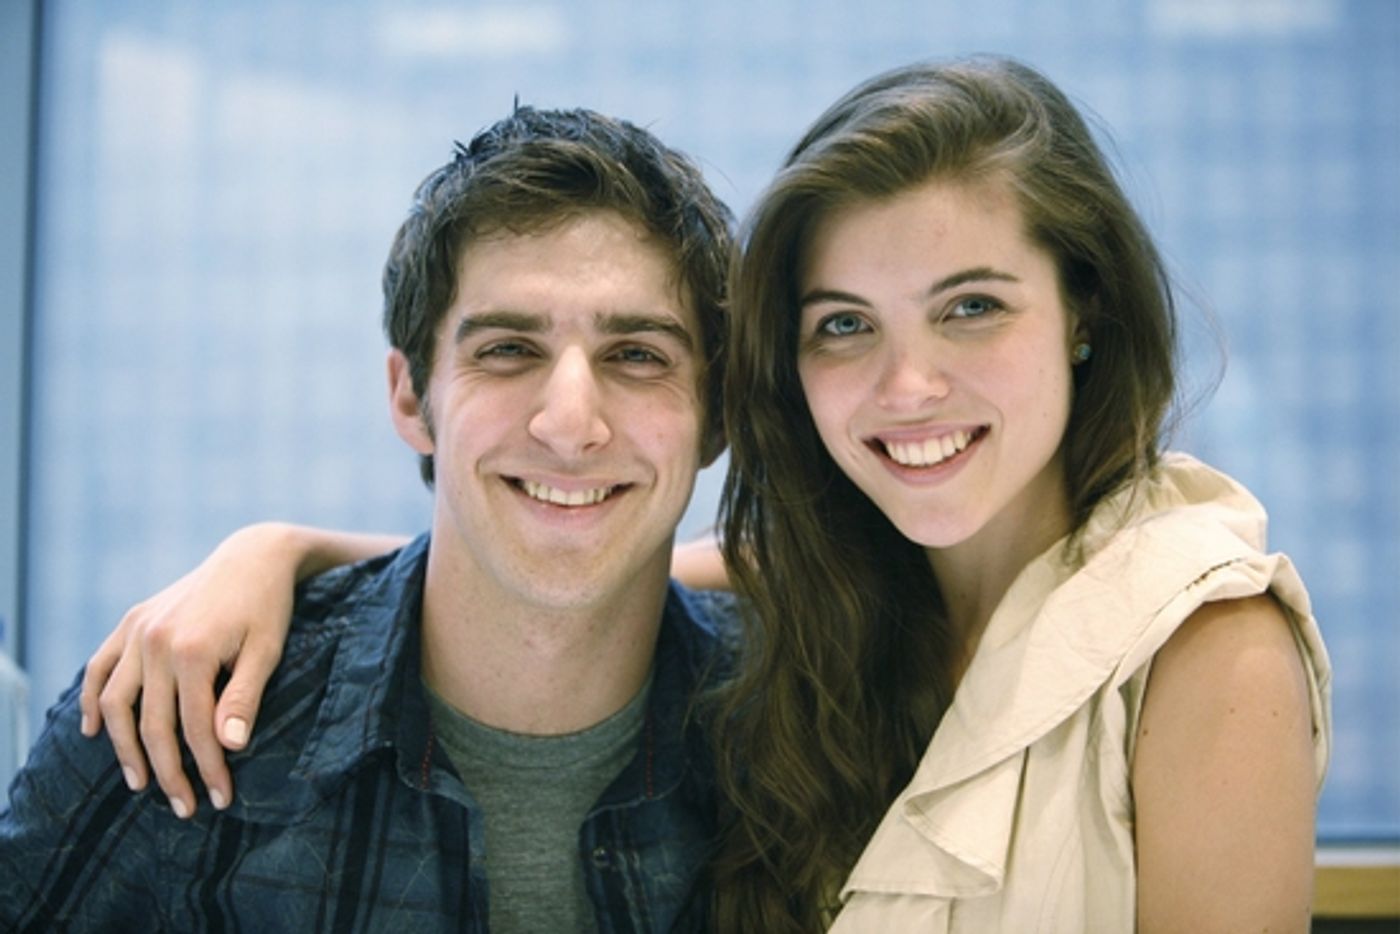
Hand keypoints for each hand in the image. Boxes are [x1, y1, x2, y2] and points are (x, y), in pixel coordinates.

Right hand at [78, 523, 295, 817]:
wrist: (254, 555)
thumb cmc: (268, 607)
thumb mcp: (268, 650)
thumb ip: (245, 696)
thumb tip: (230, 746)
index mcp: (193, 651)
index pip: (195, 729)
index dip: (208, 769)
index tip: (220, 800)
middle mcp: (156, 642)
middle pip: (151, 724)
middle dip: (168, 772)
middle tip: (184, 808)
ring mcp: (138, 630)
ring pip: (116, 702)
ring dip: (123, 748)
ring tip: (139, 783)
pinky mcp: (131, 621)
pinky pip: (100, 667)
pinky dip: (94, 700)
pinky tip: (95, 731)